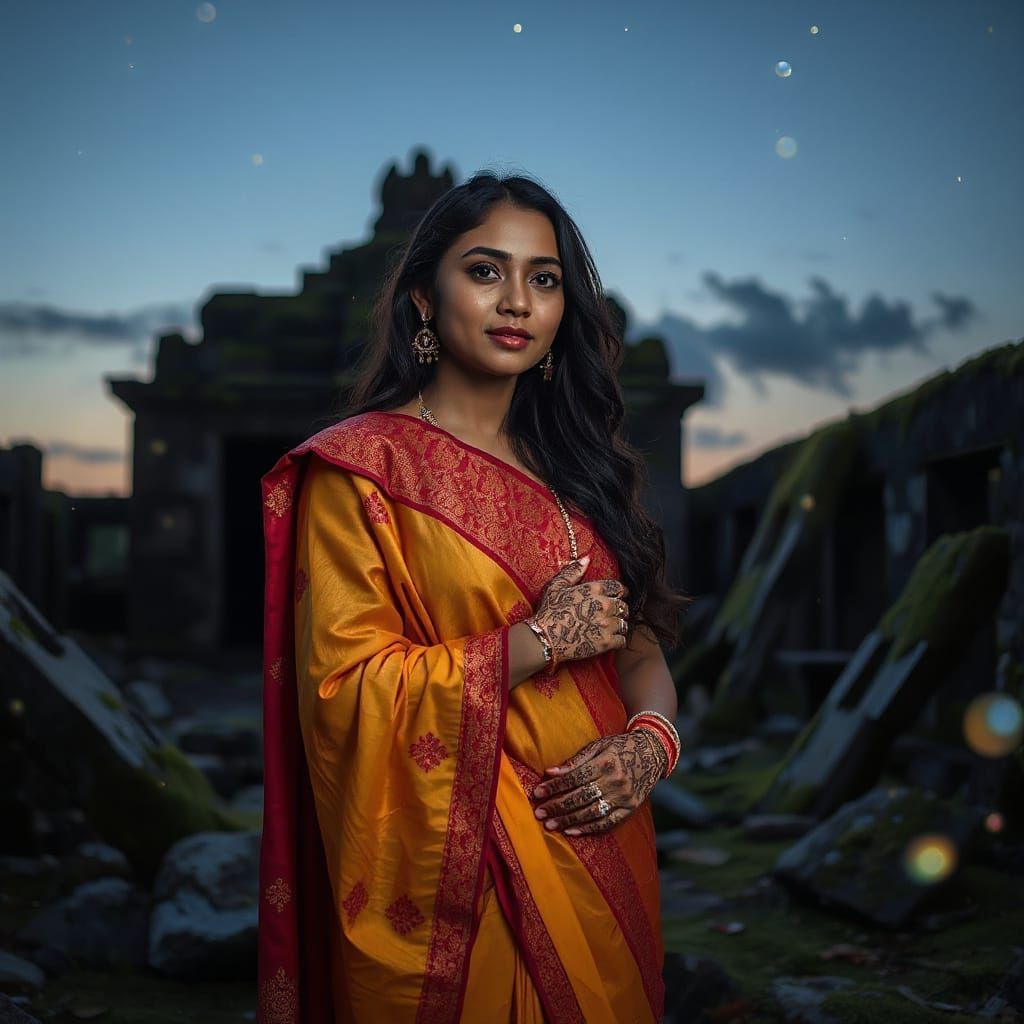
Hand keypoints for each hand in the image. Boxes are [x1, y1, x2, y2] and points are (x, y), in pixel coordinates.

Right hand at [527, 555, 629, 666]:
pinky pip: (622, 640)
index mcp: (594, 590)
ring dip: (619, 625)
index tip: (618, 596)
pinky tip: (610, 640)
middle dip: (619, 610)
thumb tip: (587, 558)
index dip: (620, 592)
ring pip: (624, 624)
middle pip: (623, 606)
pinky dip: (618, 641)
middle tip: (611, 615)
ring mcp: (606, 624)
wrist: (544, 638)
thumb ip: (573, 571)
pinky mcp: (606, 642)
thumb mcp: (556, 586)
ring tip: (610, 628)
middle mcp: (604, 605)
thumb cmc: (549, 612)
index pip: (618, 587)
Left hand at [529, 730, 666, 835]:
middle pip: (581, 797)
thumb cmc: (620, 747)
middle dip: (557, 806)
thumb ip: (576, 760)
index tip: (537, 793)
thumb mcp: (599, 745)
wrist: (653, 753)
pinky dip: (589, 829)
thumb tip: (551, 772)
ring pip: (592, 813)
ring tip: (550, 825)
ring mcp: (624, 797)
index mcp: (606, 762)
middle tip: (539, 813)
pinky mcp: (630, 808)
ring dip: (568, 821)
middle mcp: (615, 781)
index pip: (574, 778)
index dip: (554, 786)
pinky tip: (572, 832)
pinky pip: (608, 822)